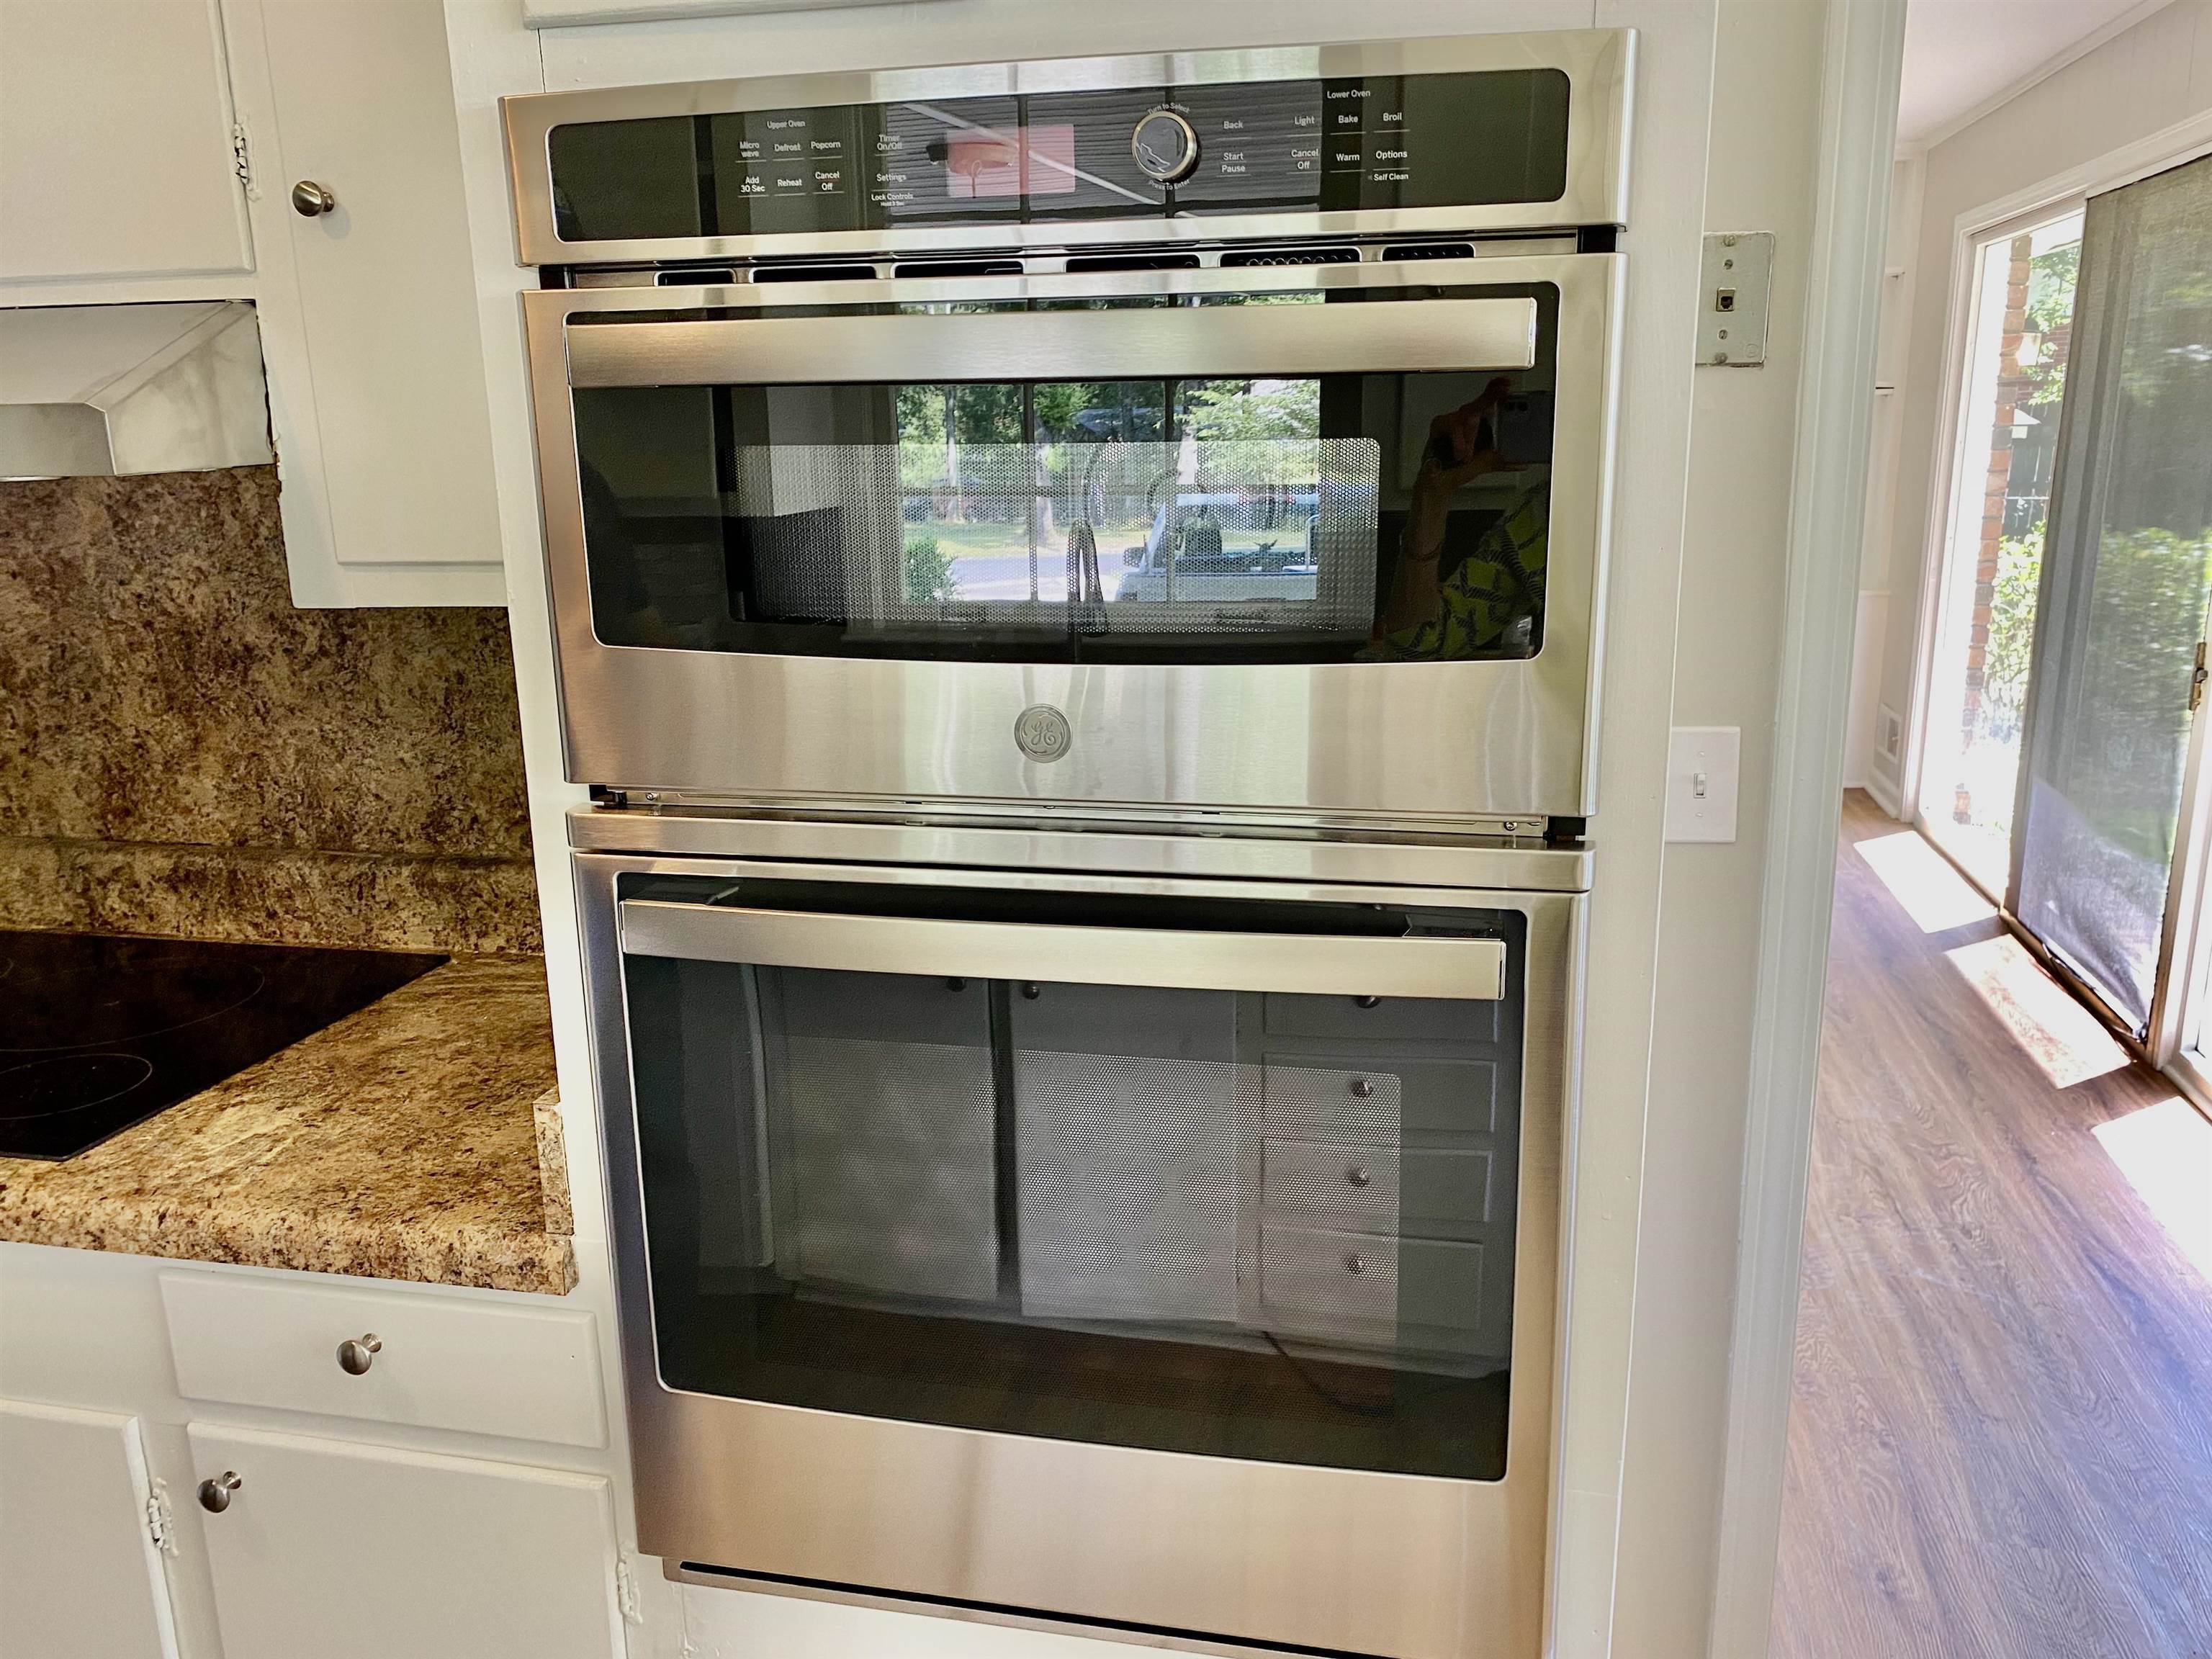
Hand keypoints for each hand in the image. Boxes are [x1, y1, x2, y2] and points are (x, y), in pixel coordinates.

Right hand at [1415, 377, 1519, 498]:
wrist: (1439, 482)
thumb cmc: (1460, 468)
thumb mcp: (1488, 464)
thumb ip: (1505, 461)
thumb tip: (1524, 463)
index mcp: (1479, 423)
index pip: (1488, 400)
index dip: (1497, 389)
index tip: (1508, 384)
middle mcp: (1466, 418)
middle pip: (1478, 403)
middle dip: (1491, 397)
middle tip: (1503, 392)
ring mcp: (1452, 420)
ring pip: (1466, 415)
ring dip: (1471, 435)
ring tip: (1469, 453)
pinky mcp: (1439, 425)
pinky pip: (1451, 425)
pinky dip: (1458, 440)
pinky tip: (1460, 452)